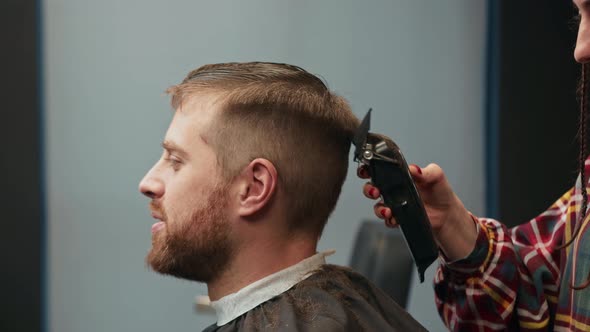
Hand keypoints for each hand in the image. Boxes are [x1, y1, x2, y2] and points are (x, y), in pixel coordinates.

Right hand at [358, 163, 477, 260]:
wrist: (447, 214)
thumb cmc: (440, 192)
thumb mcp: (436, 176)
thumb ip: (425, 171)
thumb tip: (414, 168)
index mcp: (399, 175)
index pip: (379, 169)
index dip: (368, 169)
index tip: (366, 170)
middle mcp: (393, 189)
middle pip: (371, 187)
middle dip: (369, 189)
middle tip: (375, 191)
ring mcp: (394, 204)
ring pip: (377, 206)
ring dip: (378, 208)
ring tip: (387, 210)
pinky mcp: (397, 217)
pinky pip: (387, 220)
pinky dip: (389, 220)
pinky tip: (395, 218)